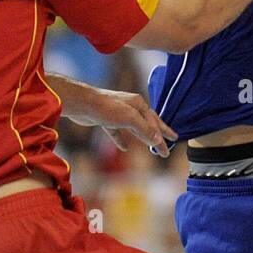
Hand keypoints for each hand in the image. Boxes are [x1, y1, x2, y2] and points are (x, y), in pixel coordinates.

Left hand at [62, 86, 178, 156]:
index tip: (168, 149)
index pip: (155, 122)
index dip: (162, 136)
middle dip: (158, 135)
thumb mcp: (130, 118)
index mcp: (139, 104)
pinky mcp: (106, 120)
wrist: (82, 103)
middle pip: (148, 123)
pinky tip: (124, 148)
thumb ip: (145, 129)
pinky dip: (122, 139)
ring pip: (134, 128)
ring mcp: (118, 113)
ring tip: (151, 145)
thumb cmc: (107, 108)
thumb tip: (158, 140)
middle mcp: (130, 107)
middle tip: (169, 144)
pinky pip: (117, 131)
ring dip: (143, 137)